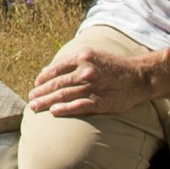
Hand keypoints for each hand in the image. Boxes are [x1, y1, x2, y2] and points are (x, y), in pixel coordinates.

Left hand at [28, 32, 161, 117]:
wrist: (139, 77)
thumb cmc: (113, 66)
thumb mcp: (93, 56)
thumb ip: (72, 62)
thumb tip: (48, 70)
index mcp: (82, 57)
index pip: (56, 69)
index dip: (43, 78)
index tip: (36, 84)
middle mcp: (85, 71)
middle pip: (57, 83)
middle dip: (41, 92)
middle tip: (30, 99)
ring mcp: (92, 87)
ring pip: (63, 95)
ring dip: (46, 102)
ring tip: (35, 107)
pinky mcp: (100, 101)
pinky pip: (78, 106)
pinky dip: (64, 109)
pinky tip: (53, 112)